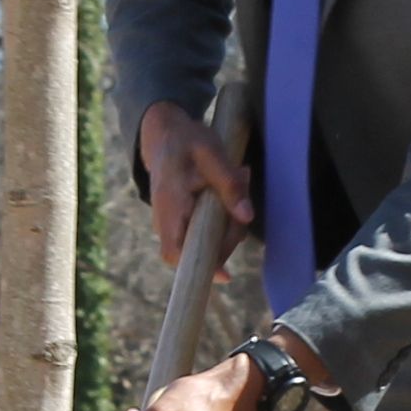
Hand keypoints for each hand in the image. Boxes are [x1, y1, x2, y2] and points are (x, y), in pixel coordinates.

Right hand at [137, 99, 257, 265]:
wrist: (163, 134)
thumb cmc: (186, 141)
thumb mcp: (211, 153)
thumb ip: (229, 184)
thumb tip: (246, 216)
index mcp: (170, 205)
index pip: (175, 251)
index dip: (199, 267)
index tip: (225, 276)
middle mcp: (166, 220)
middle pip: (198, 250)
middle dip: (228, 235)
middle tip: (243, 195)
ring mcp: (171, 222)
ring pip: (203, 241)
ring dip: (227, 224)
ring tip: (238, 180)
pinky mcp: (179, 219)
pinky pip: (202, 231)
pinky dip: (221, 219)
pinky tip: (228, 194)